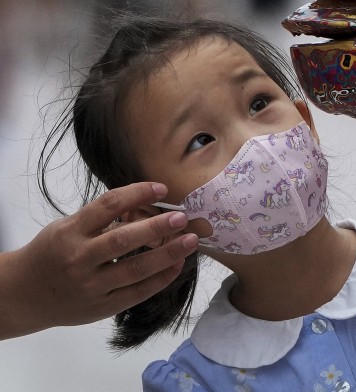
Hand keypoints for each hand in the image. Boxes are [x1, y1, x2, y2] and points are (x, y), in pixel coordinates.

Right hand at [0, 182, 198, 339]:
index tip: (161, 188)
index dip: (137, 194)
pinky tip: (178, 265)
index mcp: (70, 232)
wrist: (23, 295)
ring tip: (190, 240)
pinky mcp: (101, 308)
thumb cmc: (52, 254)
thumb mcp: (65, 228)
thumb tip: (144, 204)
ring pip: (135, 269)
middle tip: (182, 217)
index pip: (107, 206)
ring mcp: (91, 286)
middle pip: (124, 240)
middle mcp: (79, 259)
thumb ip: (99, 219)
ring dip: (168, 254)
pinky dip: (161, 279)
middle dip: (157, 227)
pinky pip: (137, 293)